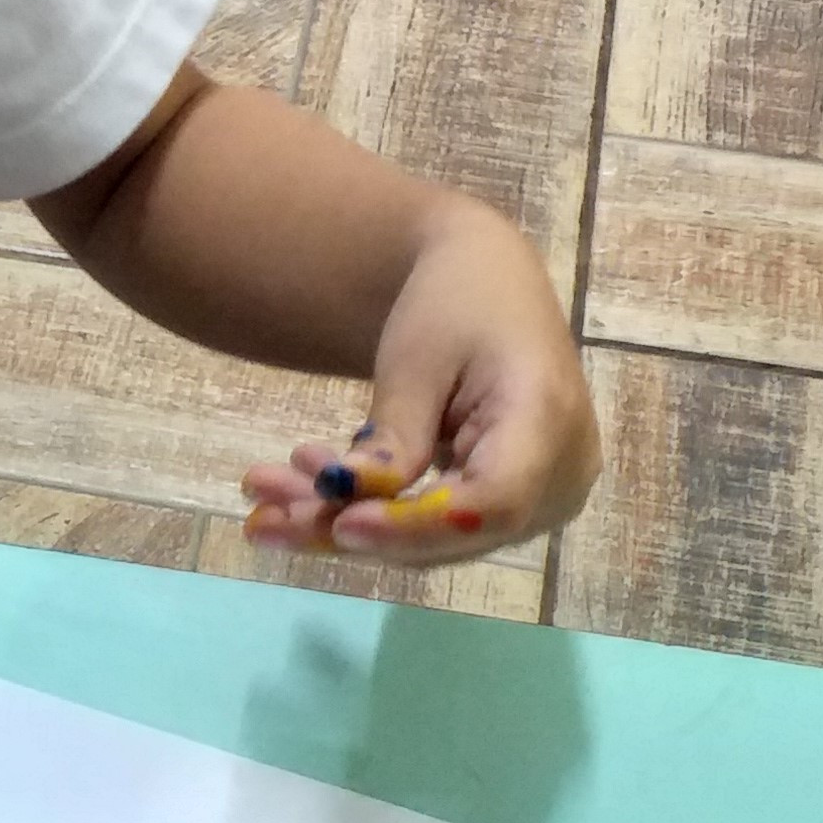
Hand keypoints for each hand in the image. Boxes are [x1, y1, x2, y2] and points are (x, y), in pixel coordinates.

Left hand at [240, 203, 597, 569]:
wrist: (484, 280)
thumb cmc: (455, 300)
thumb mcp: (415, 358)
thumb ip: (393, 437)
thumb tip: (347, 507)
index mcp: (549, 420)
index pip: (490, 502)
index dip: (414, 526)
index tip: (340, 524)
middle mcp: (560, 475)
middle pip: (453, 533)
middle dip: (351, 529)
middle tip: (262, 518)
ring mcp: (539, 499)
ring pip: (433, 541)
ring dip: (342, 525)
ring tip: (262, 497)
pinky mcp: (505, 506)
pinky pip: (432, 527)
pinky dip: (365, 515)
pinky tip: (299, 493)